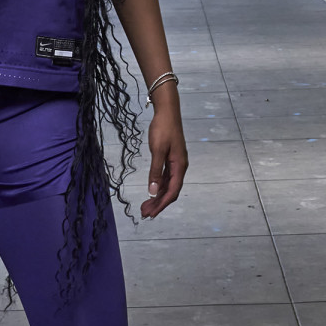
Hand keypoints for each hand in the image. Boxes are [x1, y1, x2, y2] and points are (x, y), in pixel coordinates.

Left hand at [141, 92, 187, 218]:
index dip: (162, 204)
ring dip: (157, 196)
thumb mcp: (157, 150)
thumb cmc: (163, 129)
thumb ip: (155, 172)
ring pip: (167, 185)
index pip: (172, 191)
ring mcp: (175, 163)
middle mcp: (180, 167)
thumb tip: (152, 191)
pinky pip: (165, 177)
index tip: (151, 214)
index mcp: (179, 166)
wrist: (167, 111)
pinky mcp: (170, 158)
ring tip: (146, 206)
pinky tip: (152, 191)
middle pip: (170, 191)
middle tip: (144, 213)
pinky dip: (158, 186)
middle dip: (158, 203)